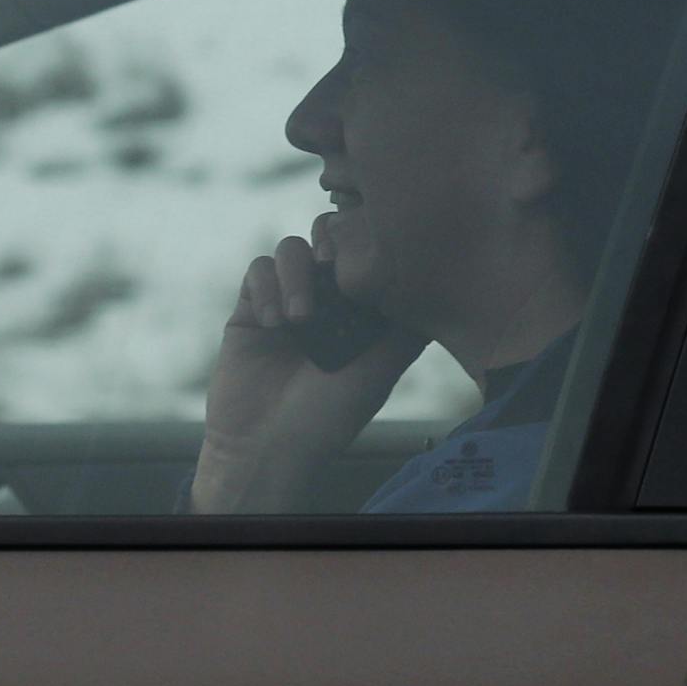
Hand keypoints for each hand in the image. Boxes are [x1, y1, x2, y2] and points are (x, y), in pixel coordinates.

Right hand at [188, 214, 423, 512]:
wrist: (267, 445)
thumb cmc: (328, 416)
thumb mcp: (380, 372)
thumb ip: (405, 330)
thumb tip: (436, 286)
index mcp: (360, 313)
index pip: (365, 257)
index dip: (366, 245)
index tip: (367, 264)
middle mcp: (325, 301)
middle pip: (326, 240)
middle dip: (329, 246)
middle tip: (331, 268)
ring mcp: (286, 301)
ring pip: (290, 250)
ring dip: (296, 275)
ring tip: (299, 319)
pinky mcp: (250, 308)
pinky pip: (257, 271)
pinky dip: (267, 287)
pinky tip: (273, 323)